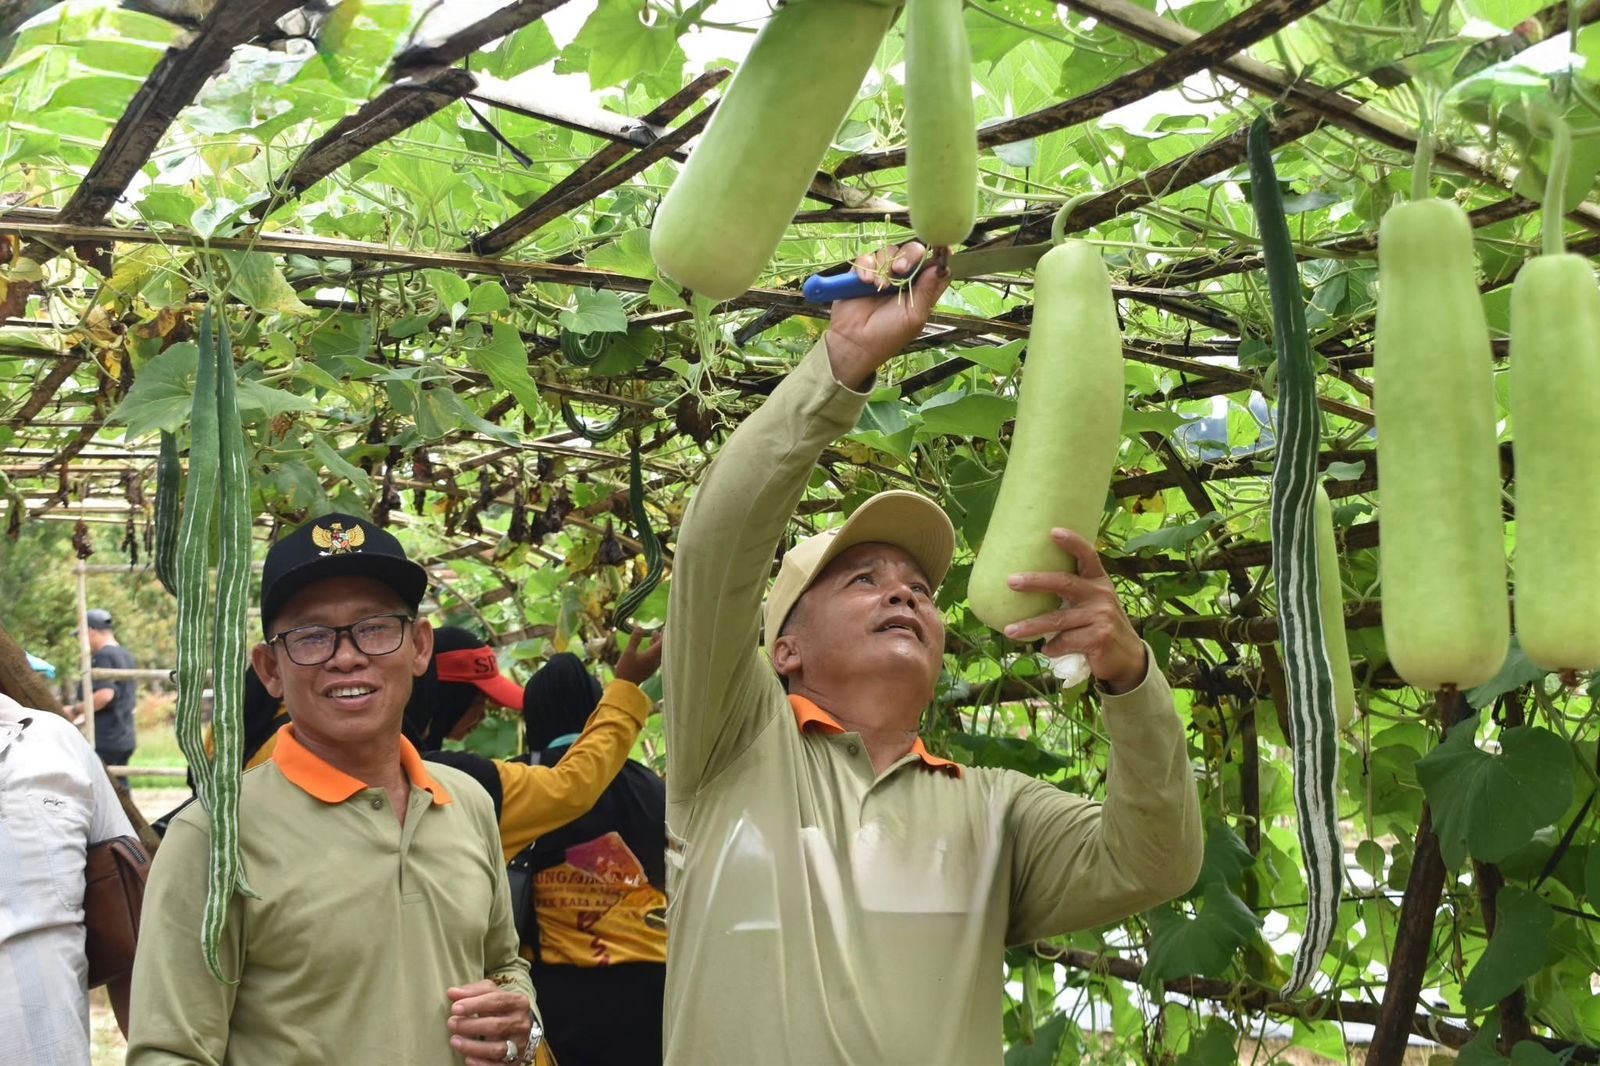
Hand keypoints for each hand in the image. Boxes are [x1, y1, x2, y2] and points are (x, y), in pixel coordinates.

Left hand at [446, 980, 532, 1065]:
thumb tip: (452, 992)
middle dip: (471, 1025)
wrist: (518, 1030)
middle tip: (451, 1023)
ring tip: (454, 1040)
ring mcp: (519, 1045)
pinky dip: (481, 1064)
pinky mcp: (514, 1062)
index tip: (455, 1008)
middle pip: (496, 1026)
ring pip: (497, 1049)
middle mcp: (521, 1024)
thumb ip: (472, 992)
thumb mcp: (490, 995)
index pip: (498, 1001)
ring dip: (473, 1046)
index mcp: (518, 1003)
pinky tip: (467, 1059)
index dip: (475, 1004)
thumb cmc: (500, 1009)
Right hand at [612, 628, 661, 687]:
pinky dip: (654, 650)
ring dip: (657, 644)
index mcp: (652, 656)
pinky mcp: (651, 669)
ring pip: (660, 652)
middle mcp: (656, 661)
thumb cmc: (626, 669)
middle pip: (662, 647)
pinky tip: (648, 647)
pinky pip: (657, 657)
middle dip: (661, 638)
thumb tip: (640, 627)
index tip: (666, 627)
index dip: (664, 635)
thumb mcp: (628, 652)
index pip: (662, 643)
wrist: (625, 686)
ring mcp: (654, 666)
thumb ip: (635, 639)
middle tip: (658, 630)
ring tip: (653, 635)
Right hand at [824, 241, 950, 388]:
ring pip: (889, 252)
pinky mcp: (862, 273)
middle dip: (908, 255)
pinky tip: (866, 282)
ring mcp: (882, 274)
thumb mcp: (915, 316)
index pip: (933, 264)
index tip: (939, 248)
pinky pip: (866, 258)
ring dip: (884, 266)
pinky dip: (866, 267)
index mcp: (920, 288)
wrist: (855, 343)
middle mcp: (903, 278)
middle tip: (900, 269)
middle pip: (912, 251)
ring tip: (879, 286)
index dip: (937, 254)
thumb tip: (942, 267)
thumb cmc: (888, 335)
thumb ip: (928, 290)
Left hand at [1000, 528, 1147, 693]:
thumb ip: (1073, 593)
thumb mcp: (1094, 603)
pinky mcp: (1099, 638)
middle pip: (1063, 583)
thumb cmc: (1100, 625)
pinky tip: (1047, 651)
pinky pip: (1065, 641)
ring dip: (1031, 626)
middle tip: (1011, 581)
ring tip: (1010, 631)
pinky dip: (1052, 647)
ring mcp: (1101, 616)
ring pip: (1057, 619)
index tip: (1053, 531)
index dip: (1072, 542)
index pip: (1087, 556)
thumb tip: (1028, 584)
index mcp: (1099, 581)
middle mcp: (1101, 594)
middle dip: (1035, 581)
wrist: (1128, 657)